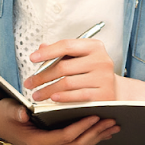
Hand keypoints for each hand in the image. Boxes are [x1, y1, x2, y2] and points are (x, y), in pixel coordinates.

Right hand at [0, 97, 119, 144]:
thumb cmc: (3, 114)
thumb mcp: (8, 110)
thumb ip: (17, 112)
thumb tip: (24, 113)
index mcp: (37, 143)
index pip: (66, 137)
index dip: (82, 126)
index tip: (96, 115)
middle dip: (96, 133)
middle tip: (112, 120)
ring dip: (97, 137)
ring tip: (113, 126)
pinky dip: (90, 138)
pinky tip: (102, 131)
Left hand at [22, 38, 136, 103]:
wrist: (114, 90)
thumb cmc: (91, 72)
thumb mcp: (79, 58)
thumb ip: (61, 52)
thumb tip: (41, 48)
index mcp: (94, 46)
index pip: (66, 45)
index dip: (47, 52)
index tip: (32, 58)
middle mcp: (101, 60)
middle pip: (64, 67)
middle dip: (42, 76)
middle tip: (29, 83)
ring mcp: (104, 78)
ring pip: (67, 83)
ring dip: (48, 90)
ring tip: (37, 94)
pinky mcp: (104, 95)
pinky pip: (78, 96)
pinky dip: (63, 97)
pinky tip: (52, 98)